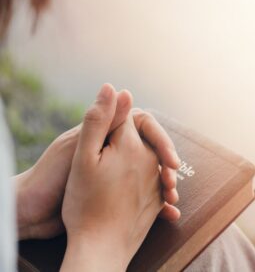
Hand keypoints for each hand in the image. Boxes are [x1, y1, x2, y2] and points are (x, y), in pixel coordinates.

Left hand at [16, 85, 179, 239]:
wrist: (33, 213)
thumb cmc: (50, 176)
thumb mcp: (77, 147)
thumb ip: (99, 121)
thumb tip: (122, 89)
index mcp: (105, 135)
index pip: (142, 127)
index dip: (161, 140)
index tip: (171, 159)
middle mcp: (113, 150)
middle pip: (151, 150)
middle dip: (166, 165)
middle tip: (173, 183)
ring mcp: (116, 172)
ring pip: (151, 172)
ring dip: (165, 183)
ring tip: (172, 198)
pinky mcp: (116, 192)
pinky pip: (143, 194)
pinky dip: (157, 203)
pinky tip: (168, 211)